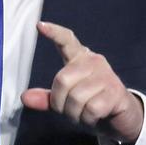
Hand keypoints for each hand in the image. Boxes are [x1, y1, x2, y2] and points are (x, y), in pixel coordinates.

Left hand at [21, 21, 143, 143]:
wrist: (121, 118)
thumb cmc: (90, 103)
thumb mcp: (66, 100)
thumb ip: (46, 97)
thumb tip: (24, 98)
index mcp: (79, 59)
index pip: (66, 40)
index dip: (54, 33)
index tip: (39, 25)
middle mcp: (94, 62)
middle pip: (62, 80)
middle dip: (59, 103)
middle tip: (69, 110)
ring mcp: (107, 76)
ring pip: (76, 98)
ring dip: (74, 114)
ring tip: (83, 114)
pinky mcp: (116, 93)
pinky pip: (91, 109)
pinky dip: (87, 119)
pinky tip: (94, 117)